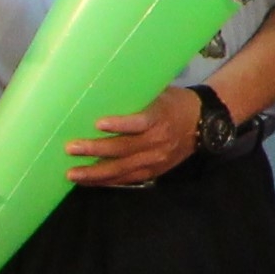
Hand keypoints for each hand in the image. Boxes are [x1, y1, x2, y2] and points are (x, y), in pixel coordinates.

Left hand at [67, 88, 205, 188]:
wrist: (203, 124)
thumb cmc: (174, 103)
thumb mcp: (159, 93)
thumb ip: (135, 99)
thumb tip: (101, 91)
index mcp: (160, 118)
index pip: (139, 122)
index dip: (119, 124)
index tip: (98, 123)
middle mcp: (158, 141)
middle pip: (124, 148)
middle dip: (95, 150)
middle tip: (71, 148)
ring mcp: (156, 159)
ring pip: (123, 169)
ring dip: (96, 173)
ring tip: (72, 173)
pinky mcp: (154, 171)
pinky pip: (128, 179)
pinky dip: (107, 181)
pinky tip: (89, 181)